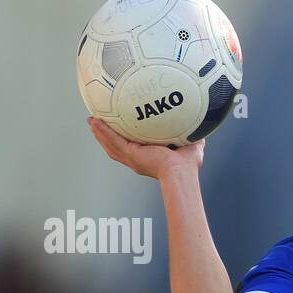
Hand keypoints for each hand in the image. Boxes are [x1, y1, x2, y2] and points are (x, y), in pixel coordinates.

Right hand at [87, 117, 203, 179]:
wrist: (182, 172)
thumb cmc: (188, 164)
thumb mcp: (191, 144)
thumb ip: (193, 133)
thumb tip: (201, 121)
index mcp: (148, 157)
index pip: (132, 147)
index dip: (124, 138)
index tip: (119, 128)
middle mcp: (137, 159)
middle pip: (115, 146)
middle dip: (105, 135)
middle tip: (97, 123)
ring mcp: (132, 158)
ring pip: (110, 144)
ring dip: (100, 133)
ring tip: (91, 121)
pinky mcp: (131, 154)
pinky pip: (113, 140)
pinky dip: (103, 131)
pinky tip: (95, 121)